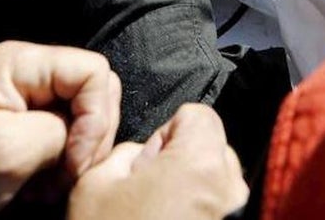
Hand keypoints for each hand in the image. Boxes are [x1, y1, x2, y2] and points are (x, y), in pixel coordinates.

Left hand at [0, 42, 120, 218]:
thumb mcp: (5, 151)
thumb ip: (60, 131)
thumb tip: (84, 136)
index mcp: (21, 64)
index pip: (93, 71)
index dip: (97, 115)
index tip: (75, 158)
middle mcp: (31, 76)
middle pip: (97, 94)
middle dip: (91, 139)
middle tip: (66, 175)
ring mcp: (32, 103)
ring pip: (88, 120)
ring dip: (77, 159)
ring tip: (49, 186)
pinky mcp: (32, 130)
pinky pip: (71, 141)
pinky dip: (65, 168)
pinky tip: (41, 186)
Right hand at [68, 104, 247, 219]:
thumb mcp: (94, 186)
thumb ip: (125, 153)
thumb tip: (144, 155)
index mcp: (200, 164)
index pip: (198, 116)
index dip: (168, 132)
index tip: (149, 161)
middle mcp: (231, 191)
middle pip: (214, 151)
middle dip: (184, 163)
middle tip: (150, 194)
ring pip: (219, 188)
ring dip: (194, 196)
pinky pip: (220, 216)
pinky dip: (200, 219)